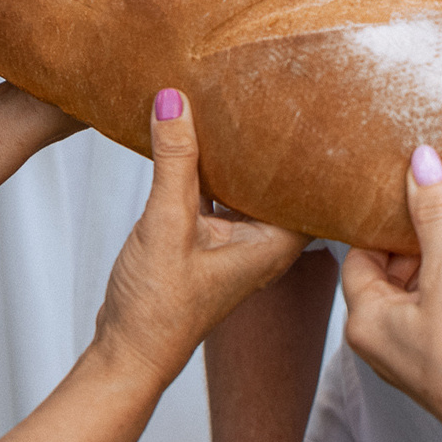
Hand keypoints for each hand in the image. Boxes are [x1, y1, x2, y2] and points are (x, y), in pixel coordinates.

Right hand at [94, 90, 306, 384]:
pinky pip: (215, 196)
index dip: (314, 150)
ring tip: (234, 102)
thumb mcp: (166, 223)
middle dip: (271, 144)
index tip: (315, 108)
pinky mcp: (206, 243)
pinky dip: (206, 171)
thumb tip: (175, 101)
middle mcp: (262, 244)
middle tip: (273, 90)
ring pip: (243, 186)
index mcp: (274, 244)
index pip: (310, 187)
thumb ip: (175, 161)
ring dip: (235, 155)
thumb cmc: (158, 309)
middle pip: (276, 181)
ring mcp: (234, 244)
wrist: (127, 352)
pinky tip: (193, 138)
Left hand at [339, 146, 441, 441]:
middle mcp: (391, 336)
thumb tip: (420, 165)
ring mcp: (429, 344)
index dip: (382, 221)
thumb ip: (435, 215)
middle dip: (422, 232)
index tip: (403, 187)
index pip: (359, 255)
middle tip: (440, 192)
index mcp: (367, 322)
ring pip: (434, 281)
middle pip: (397, 266)